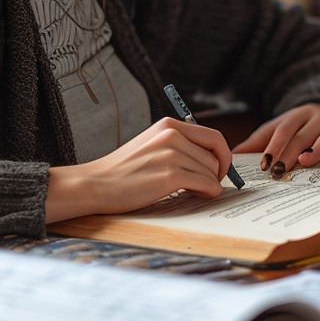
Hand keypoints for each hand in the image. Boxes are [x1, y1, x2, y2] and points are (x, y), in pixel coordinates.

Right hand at [45, 117, 231, 222]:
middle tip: (208, 185)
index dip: (223, 155)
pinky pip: (206, 184)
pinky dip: (208, 192)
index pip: (213, 136)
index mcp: (168, 125)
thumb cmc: (122, 171)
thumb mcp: (151, 145)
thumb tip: (211, 160)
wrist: (95, 184)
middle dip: (217, 173)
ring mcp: (171, 154)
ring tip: (193, 191)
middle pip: (216, 155)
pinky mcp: (170, 175)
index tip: (220, 169)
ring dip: (209, 185)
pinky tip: (197, 195)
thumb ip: (178, 146)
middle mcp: (172, 134)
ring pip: (212, 172)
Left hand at [232, 103, 319, 178]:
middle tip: (278, 171)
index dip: (273, 145)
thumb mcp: (279, 128)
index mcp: (297, 115)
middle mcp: (316, 119)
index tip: (264, 163)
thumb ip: (258, 141)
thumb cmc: (299, 127)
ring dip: (316, 151)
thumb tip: (233, 154)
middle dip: (289, 154)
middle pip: (301, 137)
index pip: (284, 129)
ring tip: (305, 162)